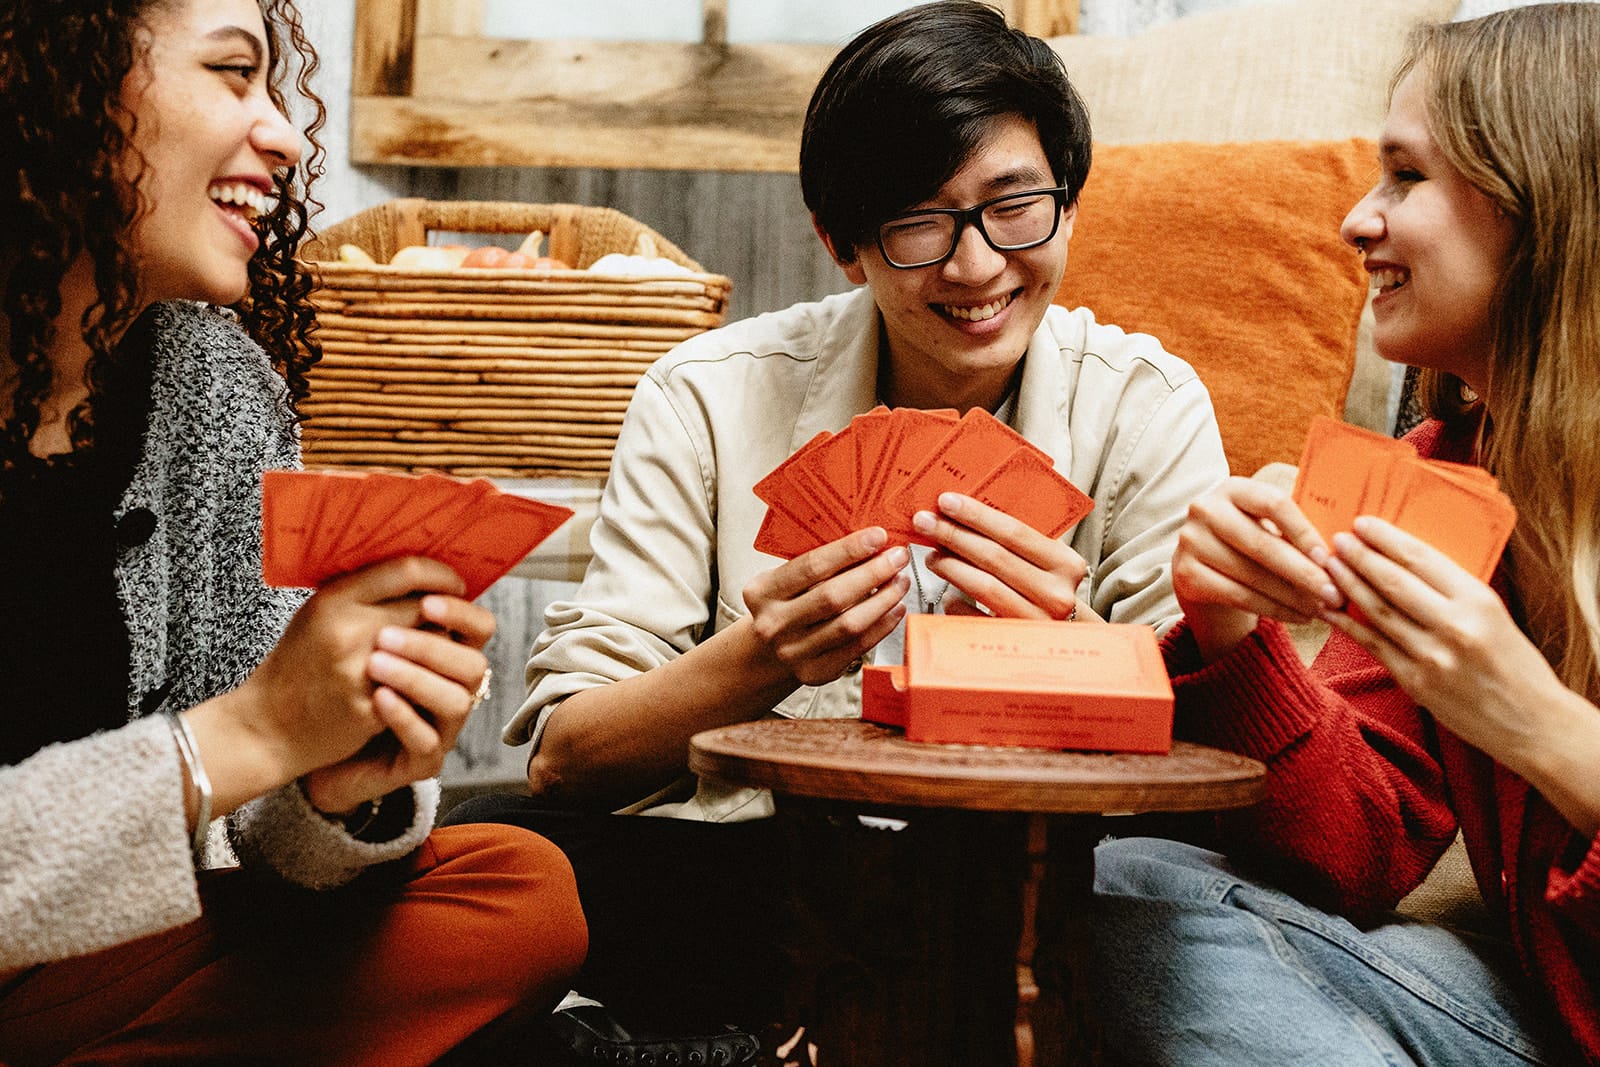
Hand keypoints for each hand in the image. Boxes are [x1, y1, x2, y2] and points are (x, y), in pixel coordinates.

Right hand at [191, 557, 476, 814]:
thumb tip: (419, 574)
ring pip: (429, 646)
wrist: (268, 724)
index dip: (440, 574)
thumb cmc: (298, 666)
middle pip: (426, 608)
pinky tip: (415, 683)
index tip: (454, 583)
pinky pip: (418, 685)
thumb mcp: (318, 614)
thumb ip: (362, 593)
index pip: (407, 571)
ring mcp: (361, 669)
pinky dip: (423, 682)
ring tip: (433, 651)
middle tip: (447, 621)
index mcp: (335, 599)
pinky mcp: (372, 705)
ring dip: (438, 648)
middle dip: (443, 615)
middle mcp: (348, 629)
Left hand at [301, 591, 495, 813]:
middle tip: (385, 636)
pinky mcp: (421, 761)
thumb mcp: (355, 633)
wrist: (301, 739)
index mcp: (445, 654)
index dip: (460, 612)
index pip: (479, 627)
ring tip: (375, 665)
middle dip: (432, 646)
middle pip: (474, 665)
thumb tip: (392, 555)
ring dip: (417, 678)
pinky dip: (404, 715)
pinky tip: (377, 697)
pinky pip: (426, 739)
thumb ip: (382, 602)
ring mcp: (441, 728)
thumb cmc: (332, 683)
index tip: (427, 600)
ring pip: (457, 702)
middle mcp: (453, 689)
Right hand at [743, 527, 910, 686]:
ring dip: (883, 600)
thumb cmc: (783, 606)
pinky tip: (894, 609)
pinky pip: (857, 647)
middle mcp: (774, 624)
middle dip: (873, 573)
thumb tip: (869, 543)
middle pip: (834, 596)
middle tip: (898, 557)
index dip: (849, 550)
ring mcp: (793, 652)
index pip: (811, 566)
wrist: (766, 652)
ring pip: (850, 624)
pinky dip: (882, 626)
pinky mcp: (815, 672)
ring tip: (901, 582)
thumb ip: (817, 565)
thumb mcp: (783, 580)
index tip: (878, 537)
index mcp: (762, 592)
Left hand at [911, 493, 1084, 619]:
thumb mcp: (1047, 562)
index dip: (976, 515)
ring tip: (931, 554)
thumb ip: (1018, 539)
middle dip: (954, 535)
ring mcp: (1036, 622)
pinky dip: (956, 603)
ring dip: (951, 566)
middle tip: (924, 522)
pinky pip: (975, 618)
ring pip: (983, 586)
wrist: (1067, 636)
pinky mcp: (1014, 642)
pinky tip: (945, 592)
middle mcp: (1056, 594)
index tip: (946, 501)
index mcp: (1066, 564)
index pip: (1014, 532)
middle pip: (994, 557)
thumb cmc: (1048, 589)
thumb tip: (965, 511)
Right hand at [1170, 477, 1337, 660]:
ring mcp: (1190, 542)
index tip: (1328, 556)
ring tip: (1322, 608)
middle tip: (1334, 593)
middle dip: (1302, 572)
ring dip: (1292, 596)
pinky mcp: (1184, 575)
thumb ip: (1299, 525)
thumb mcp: (1269, 522)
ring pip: (1250, 574)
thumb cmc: (1253, 540)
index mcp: (1233, 488)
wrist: (1204, 565)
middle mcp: (1204, 509)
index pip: (1272, 502)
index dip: (1302, 529)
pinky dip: (1273, 609)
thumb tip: (1350, 545)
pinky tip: (1299, 616)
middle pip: (1260, 543)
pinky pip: (1237, 596)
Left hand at [1321, 517, 1565, 761]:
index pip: (1422, 559)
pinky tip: (1329, 609)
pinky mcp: (1415, 683)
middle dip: (1359, 557)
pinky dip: (1347, 624)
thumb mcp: (1494, 616)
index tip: (1363, 524)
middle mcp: (1454, 626)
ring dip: (1347, 585)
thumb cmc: (1514, 664)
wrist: (1533, 724)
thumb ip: (1453, 592)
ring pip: (1377, 612)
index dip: (1386, 539)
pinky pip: (1373, 645)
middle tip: (1337, 541)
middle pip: (1392, 582)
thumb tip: (1404, 563)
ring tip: (1328, 566)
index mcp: (1478, 602)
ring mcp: (1432, 657)